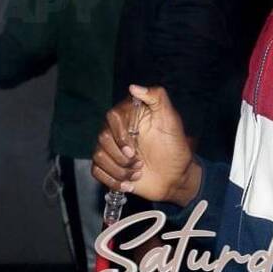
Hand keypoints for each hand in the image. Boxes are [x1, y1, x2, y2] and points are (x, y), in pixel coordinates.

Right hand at [91, 84, 201, 205]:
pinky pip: (96, 171)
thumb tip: (133, 87)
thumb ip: (157, 97)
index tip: (132, 149)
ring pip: (99, 156)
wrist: (175, 176)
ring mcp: (113, 149)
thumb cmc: (174, 146)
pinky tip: (129, 184)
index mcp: (131, 115)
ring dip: (119, 170)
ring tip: (137, 173)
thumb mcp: (170, 119)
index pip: (112, 116)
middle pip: (103, 138)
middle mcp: (118, 130)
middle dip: (121, 157)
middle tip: (139, 164)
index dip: (119, 135)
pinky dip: (112, 180)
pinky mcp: (109, 166)